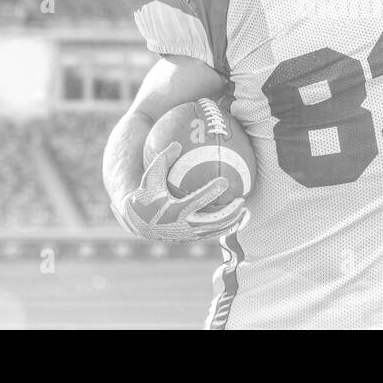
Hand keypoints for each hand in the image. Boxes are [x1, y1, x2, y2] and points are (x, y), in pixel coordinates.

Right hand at [109, 141, 249, 241]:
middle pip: (211, 222)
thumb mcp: (150, 176)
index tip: (225, 182)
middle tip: (242, 200)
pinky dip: (225, 227)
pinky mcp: (190, 239)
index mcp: (171, 211)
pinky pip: (211, 234)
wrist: (136, 220)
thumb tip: (178, 143)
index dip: (210, 193)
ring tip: (246, 211)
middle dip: (229, 213)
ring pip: (214, 231)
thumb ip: (163, 159)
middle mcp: (181, 226)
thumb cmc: (145, 193)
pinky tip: (237, 218)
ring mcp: (187, 235)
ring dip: (231, 222)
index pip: (195, 202)